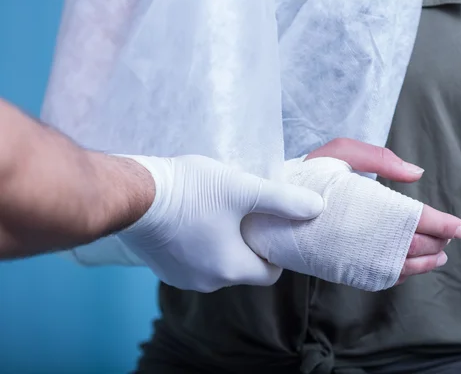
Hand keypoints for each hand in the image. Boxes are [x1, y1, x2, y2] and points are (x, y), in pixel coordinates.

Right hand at [116, 155, 323, 292]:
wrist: (133, 194)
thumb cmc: (191, 191)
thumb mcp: (243, 189)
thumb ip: (283, 200)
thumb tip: (317, 207)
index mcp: (231, 269)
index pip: (269, 273)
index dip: (275, 251)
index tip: (270, 228)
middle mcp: (207, 283)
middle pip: (242, 269)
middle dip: (248, 245)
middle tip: (246, 214)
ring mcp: (181, 278)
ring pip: (216, 265)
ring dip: (222, 244)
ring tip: (219, 213)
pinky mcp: (161, 269)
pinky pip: (192, 261)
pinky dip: (198, 245)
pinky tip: (193, 220)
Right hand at [306, 138, 460, 283]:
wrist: (267, 210)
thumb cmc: (306, 177)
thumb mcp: (339, 153)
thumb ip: (380, 159)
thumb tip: (417, 173)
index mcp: (365, 204)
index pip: (414, 219)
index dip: (442, 224)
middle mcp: (362, 236)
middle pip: (412, 245)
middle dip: (437, 242)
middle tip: (451, 237)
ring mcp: (352, 257)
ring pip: (400, 267)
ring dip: (425, 262)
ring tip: (440, 256)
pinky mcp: (343, 269)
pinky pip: (379, 278)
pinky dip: (401, 275)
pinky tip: (410, 268)